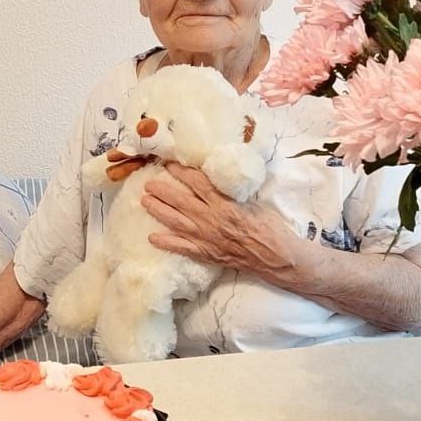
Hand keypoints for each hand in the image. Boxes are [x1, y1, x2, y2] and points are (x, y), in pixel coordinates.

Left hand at [142, 161, 297, 277]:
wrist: (275, 256)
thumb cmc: (269, 227)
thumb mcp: (253, 202)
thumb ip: (233, 192)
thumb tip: (221, 178)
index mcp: (224, 203)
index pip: (197, 183)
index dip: (181, 171)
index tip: (169, 163)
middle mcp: (211, 219)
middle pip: (180, 201)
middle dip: (162, 190)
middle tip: (148, 182)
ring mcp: (206, 238)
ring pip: (175, 222)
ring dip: (158, 211)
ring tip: (145, 201)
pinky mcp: (206, 253)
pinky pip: (181, 248)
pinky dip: (166, 243)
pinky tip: (152, 238)